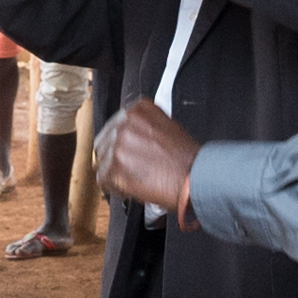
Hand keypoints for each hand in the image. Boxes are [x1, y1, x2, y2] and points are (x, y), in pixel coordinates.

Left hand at [98, 101, 194, 216]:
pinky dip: (116, 187)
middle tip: (132, 170)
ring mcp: (117, 144)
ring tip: (135, 180)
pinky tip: (133, 187)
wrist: (194, 177)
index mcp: (138, 109)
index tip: (130, 153)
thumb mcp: (166, 127)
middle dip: (115, 158)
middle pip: (104, 142)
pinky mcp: (113, 167)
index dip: (122, 143)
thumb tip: (131, 140)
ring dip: (115, 173)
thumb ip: (144, 127)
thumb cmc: (186, 158)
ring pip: (102, 161)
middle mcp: (125, 122)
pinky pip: (103, 180)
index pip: (116, 125)